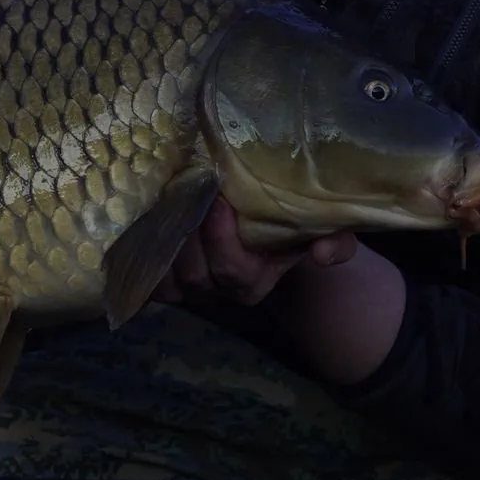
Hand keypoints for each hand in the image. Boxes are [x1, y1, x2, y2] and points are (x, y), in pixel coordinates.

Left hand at [150, 195, 357, 307]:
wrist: (264, 236)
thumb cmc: (292, 229)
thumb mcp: (322, 231)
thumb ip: (335, 242)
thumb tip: (323, 254)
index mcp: (254, 282)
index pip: (233, 270)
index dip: (222, 239)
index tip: (219, 199)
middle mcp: (219, 291)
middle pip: (195, 273)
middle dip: (188, 232)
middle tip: (186, 189)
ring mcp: (188, 288)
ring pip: (167, 276)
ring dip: (163, 240)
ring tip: (166, 198)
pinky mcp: (165, 281)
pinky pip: (148, 277)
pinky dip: (144, 252)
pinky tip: (148, 217)